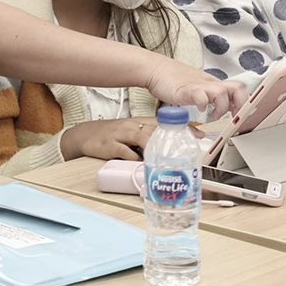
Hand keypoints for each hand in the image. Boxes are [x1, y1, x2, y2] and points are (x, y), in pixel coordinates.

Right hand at [60, 116, 203, 160]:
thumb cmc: (112, 136)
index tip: (201, 135)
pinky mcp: (109, 145)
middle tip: (188, 148)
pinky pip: (123, 150)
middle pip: (156, 129)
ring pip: (141, 137)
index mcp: (140, 122)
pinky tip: (139, 162)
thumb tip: (174, 151)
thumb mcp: (132, 133)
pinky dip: (132, 156)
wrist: (85, 135)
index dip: (184, 127)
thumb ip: (151, 139)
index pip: (166, 122)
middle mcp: (132, 126)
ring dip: (155, 147)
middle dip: (173, 137)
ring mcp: (120, 134)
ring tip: (167, 156)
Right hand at [142, 58, 247, 117]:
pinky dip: (203, 104)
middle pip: (238, 88)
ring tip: (214, 115)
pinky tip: (199, 109)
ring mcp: (198, 85)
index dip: (244, 102)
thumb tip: (213, 119)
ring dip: (222, 107)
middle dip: (241, 104)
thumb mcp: (195, 89)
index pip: (238, 89)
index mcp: (213, 83)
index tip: (242, 115)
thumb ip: (206, 99)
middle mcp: (209, 83)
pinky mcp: (186, 90)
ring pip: (222, 93)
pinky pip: (200, 96)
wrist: (155, 68)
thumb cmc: (173, 79)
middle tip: (234, 116)